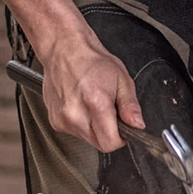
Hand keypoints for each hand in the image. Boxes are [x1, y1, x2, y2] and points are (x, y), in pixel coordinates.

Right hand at [40, 33, 144, 152]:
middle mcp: (76, 115)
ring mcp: (63, 119)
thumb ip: (131, 106)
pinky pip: (74, 132)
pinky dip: (81, 123)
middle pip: (99, 143)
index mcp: (96, 103)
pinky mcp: (55, 121)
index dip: (121, 137)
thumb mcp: (122, 78)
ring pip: (87, 139)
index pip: (110, 143)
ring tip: (94, 104)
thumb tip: (137, 125)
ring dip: (95, 128)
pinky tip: (82, 105)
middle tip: (109, 111)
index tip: (124, 129)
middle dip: (109, 132)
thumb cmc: (92, 60)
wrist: (65, 50)